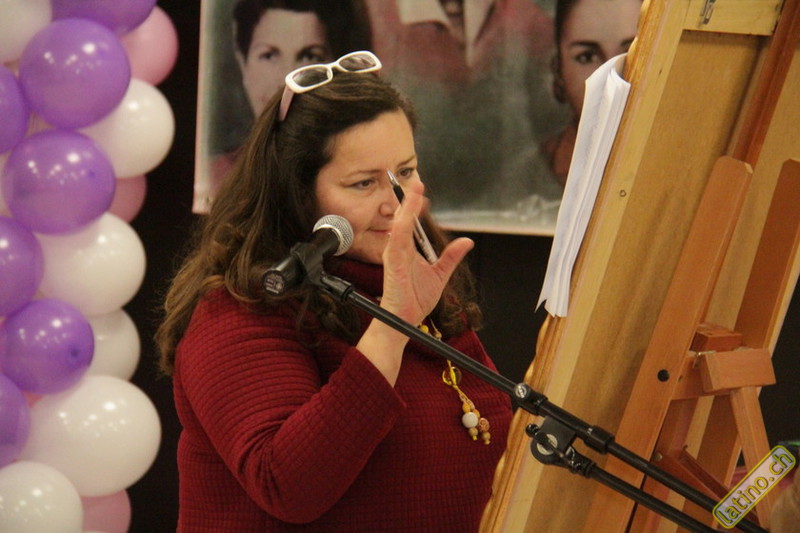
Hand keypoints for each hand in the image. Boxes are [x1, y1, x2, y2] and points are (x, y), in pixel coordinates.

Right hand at [380, 181, 472, 325]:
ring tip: (414, 190)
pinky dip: (403, 225)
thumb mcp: (440, 274)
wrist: (405, 321)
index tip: (421, 189)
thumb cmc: (414, 300)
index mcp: (407, 251)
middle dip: (410, 199)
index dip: (416, 206)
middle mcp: (398, 249)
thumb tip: (466, 242)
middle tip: (417, 181)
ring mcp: (394, 255)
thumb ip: (451, 257)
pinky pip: (397, 240)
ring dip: (407, 206)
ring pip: (400, 224)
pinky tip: (407, 213)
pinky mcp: (393, 263)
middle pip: (403, 218)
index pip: (411, 223)